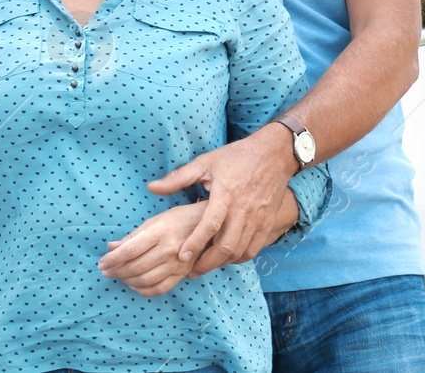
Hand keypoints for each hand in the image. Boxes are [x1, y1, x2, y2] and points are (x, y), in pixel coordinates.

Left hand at [97, 202, 205, 296]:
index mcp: (159, 232)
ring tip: (118, 276)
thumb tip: (111, 247)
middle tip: (106, 271)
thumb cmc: (177, 219)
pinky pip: (160, 288)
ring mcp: (177, 264)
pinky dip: (144, 290)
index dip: (113, 259)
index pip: (130, 250)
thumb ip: (132, 236)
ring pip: (146, 280)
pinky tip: (134, 285)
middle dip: (116, 271)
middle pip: (136, 267)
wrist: (208, 225)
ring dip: (127, 281)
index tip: (101, 263)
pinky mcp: (183, 274)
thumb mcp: (154, 221)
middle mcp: (168, 249)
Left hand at [144, 125, 297, 275]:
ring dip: (223, 262)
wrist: (273, 154)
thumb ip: (177, 178)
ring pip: (241, 250)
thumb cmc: (235, 157)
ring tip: (206, 266)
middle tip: (192, 271)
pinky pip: (255, 249)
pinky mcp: (268, 223)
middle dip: (208, 262)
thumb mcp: (204, 163)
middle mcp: (243, 210)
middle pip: (227, 245)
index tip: (182, 257)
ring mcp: (258, 218)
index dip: (195, 243)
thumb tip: (151, 188)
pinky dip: (240, 258)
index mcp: (226, 195)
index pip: (210, 225)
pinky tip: (227, 258)